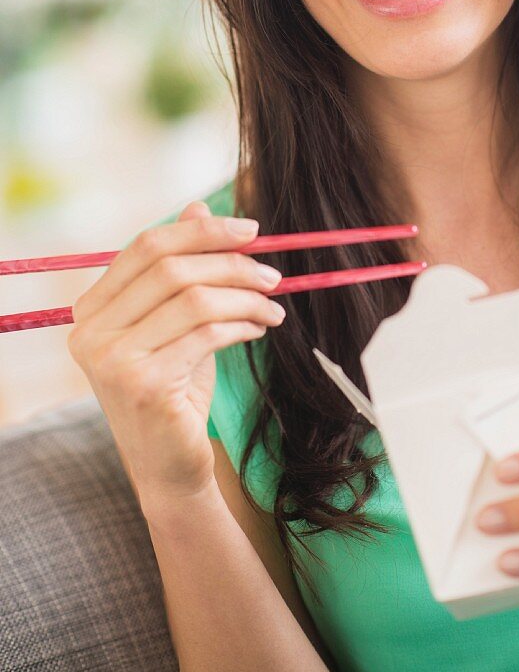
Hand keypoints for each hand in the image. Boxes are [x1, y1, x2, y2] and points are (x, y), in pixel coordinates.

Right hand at [67, 200, 285, 508]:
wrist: (170, 466)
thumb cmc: (175, 388)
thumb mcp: (178, 321)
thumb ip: (181, 268)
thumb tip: (197, 205)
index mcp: (92, 308)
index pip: (147, 246)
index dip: (201, 231)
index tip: (251, 230)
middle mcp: (91, 332)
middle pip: (172, 268)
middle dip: (232, 263)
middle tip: (274, 274)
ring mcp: (113, 360)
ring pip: (195, 299)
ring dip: (245, 297)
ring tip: (273, 307)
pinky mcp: (145, 385)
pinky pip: (208, 334)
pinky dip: (243, 324)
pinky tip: (260, 328)